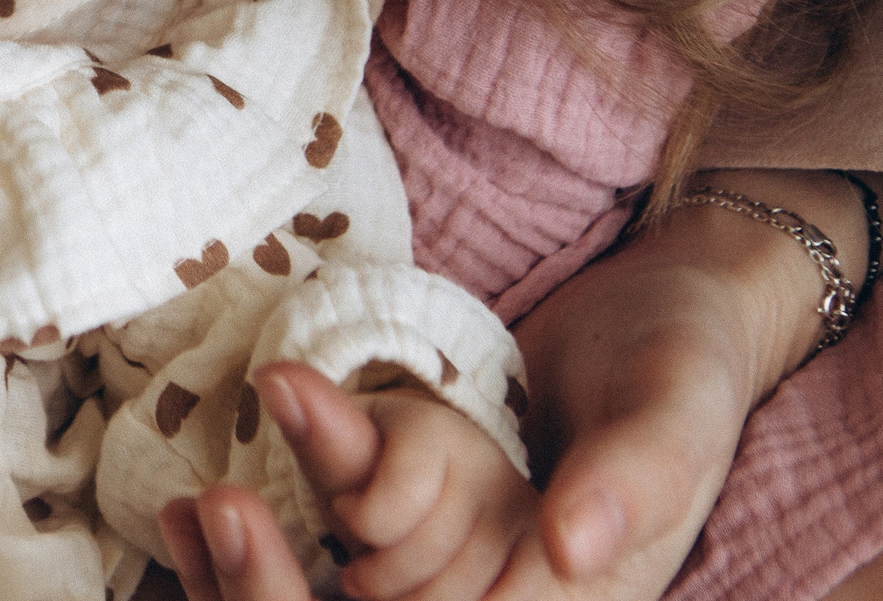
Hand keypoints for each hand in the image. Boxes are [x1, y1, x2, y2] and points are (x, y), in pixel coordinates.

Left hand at [154, 164, 882, 600]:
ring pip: (351, 591)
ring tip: (206, 504)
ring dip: (269, 563)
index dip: (409, 599)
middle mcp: (502, 588)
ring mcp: (451, 561)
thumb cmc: (679, 357)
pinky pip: (332, 549)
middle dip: (304, 584)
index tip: (346, 558)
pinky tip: (204, 503)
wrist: (651, 311)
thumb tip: (570, 547)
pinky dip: (266, 536)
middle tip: (220, 510)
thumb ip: (638, 472)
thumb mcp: (674, 402)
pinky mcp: (404, 522)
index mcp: (575, 598)